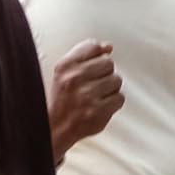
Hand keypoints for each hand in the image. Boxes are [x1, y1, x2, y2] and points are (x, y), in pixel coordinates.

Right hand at [46, 40, 123, 158]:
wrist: (54, 128)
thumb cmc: (63, 97)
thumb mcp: (65, 71)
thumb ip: (86, 54)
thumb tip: (109, 46)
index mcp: (65, 66)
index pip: (93, 46)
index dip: (96, 57)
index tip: (92, 67)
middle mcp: (75, 78)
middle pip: (108, 63)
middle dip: (104, 74)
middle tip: (92, 85)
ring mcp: (87, 96)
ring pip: (116, 80)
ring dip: (110, 89)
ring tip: (96, 96)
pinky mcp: (98, 112)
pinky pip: (119, 98)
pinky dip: (113, 103)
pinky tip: (100, 106)